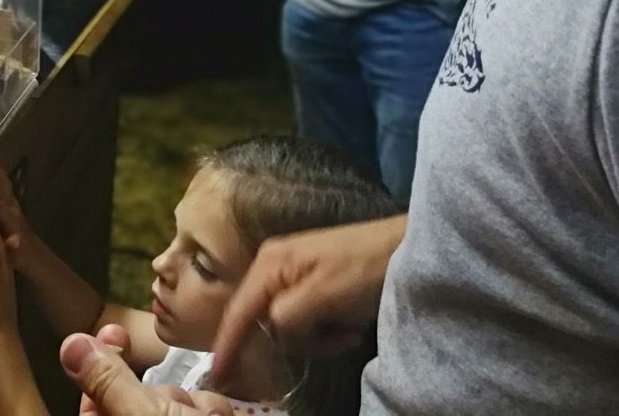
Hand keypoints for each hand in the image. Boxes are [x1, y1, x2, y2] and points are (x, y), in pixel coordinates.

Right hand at [0, 157, 28, 246]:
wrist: (33, 254)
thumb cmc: (18, 257)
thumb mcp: (13, 255)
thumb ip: (11, 246)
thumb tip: (10, 239)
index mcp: (11, 220)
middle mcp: (13, 207)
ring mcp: (13, 202)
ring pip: (2, 180)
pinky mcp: (10, 200)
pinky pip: (3, 180)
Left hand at [61, 328, 233, 415]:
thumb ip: (108, 383)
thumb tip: (71, 347)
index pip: (93, 408)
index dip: (101, 369)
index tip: (114, 333)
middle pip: (141, 401)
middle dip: (163, 394)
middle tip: (180, 407)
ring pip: (177, 404)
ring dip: (195, 404)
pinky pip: (207, 413)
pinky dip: (216, 413)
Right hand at [209, 216, 404, 394]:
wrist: (402, 247)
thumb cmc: (362, 268)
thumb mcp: (324, 295)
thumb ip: (288, 316)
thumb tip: (274, 333)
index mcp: (269, 266)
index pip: (239, 311)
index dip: (226, 343)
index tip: (216, 372)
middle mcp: (274, 268)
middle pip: (268, 322)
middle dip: (301, 340)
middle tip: (337, 339)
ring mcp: (293, 275)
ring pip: (291, 325)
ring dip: (319, 337)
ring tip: (349, 329)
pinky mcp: (312, 284)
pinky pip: (307, 319)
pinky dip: (328, 328)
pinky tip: (350, 323)